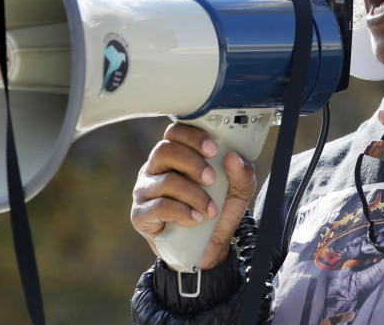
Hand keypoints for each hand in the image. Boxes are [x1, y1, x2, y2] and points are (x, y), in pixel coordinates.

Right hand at [130, 122, 256, 268]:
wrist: (207, 250)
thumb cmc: (216, 212)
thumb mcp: (238, 193)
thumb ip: (242, 174)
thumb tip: (233, 157)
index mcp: (176, 156)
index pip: (175, 133)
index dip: (192, 137)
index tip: (213, 149)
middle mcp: (156, 169)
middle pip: (164, 150)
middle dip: (192, 163)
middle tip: (211, 179)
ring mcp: (145, 191)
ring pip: (165, 180)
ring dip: (193, 194)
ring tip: (210, 210)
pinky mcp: (140, 215)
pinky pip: (158, 207)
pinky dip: (182, 212)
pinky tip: (196, 219)